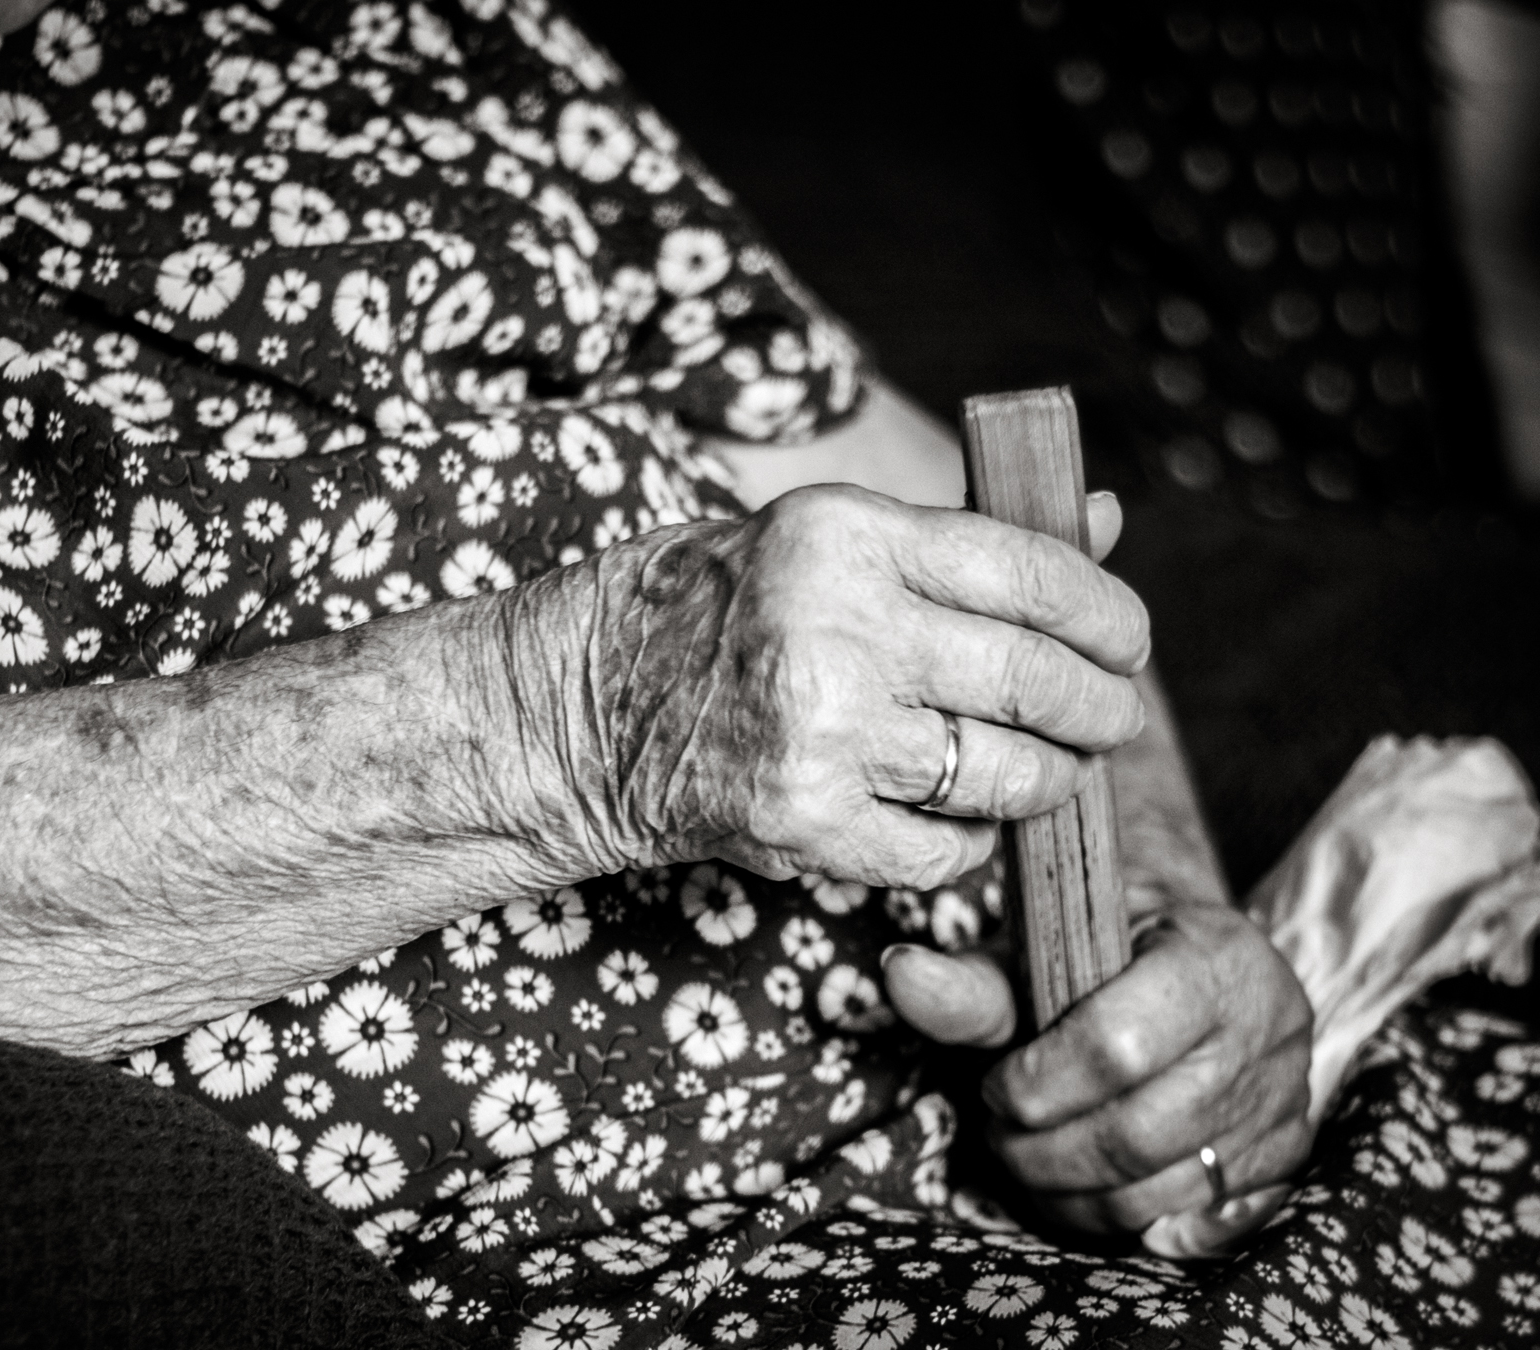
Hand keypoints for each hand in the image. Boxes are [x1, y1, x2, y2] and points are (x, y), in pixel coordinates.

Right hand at [549, 482, 1147, 888]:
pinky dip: (968, 845)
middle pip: (1036, 680)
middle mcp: (835, 626)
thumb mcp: (828, 541)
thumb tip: (1106, 520)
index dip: (1109, 615)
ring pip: (1005, 775)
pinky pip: (943, 852)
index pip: (1033, 572)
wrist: (582, 705)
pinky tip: (952, 820)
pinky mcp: (803, 822)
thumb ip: (967, 539)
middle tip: (1110, 721)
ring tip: (1039, 772)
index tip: (1127, 643)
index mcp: (844, 535)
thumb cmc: (717, 610)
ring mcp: (820, 732)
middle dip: (1100, 710)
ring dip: (1045, 783)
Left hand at [883, 902, 1313, 1241]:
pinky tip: (1089, 1194)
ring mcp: (1285, 1095)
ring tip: (1030, 1160)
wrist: (1186, 949)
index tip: (995, 1085)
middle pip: (1139, 1132)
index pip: (1118, 1047)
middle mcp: (1267, 1025)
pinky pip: (1207, 1221)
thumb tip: (900, 975)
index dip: (1037, 1084)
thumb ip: (975, 981)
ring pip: (1167, 1189)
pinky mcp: (1286, 1152)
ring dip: (1074, 1194)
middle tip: (1000, 1135)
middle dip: (1044, 1151)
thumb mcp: (1040, 948)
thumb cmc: (1100, 945)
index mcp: (1212, 956)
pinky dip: (1136, 1223)